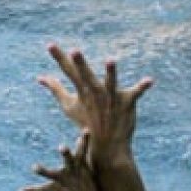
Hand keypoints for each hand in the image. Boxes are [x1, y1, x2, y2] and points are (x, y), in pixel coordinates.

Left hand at [22, 132, 110, 190]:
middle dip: (66, 153)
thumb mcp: (88, 173)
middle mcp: (73, 173)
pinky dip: (31, 190)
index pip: (83, 151)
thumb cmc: (91, 190)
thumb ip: (83, 160)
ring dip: (43, 170)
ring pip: (52, 174)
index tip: (85, 131)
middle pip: (69, 160)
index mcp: (81, 166)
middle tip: (62, 147)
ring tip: (34, 167)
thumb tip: (82, 145)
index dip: (84, 140)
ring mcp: (65, 182)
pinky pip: (42, 190)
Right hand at [39, 44, 151, 164]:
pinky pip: (135, 93)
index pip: (68, 71)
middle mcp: (95, 93)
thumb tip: (40, 77)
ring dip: (111, 73)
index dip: (59, 57)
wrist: (105, 146)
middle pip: (86, 76)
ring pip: (110, 84)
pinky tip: (150, 81)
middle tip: (74, 50)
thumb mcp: (68, 105)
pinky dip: (142, 87)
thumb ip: (55, 88)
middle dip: (80, 64)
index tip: (50, 44)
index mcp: (81, 91)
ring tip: (110, 60)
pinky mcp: (126, 103)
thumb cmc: (85, 122)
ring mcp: (111, 98)